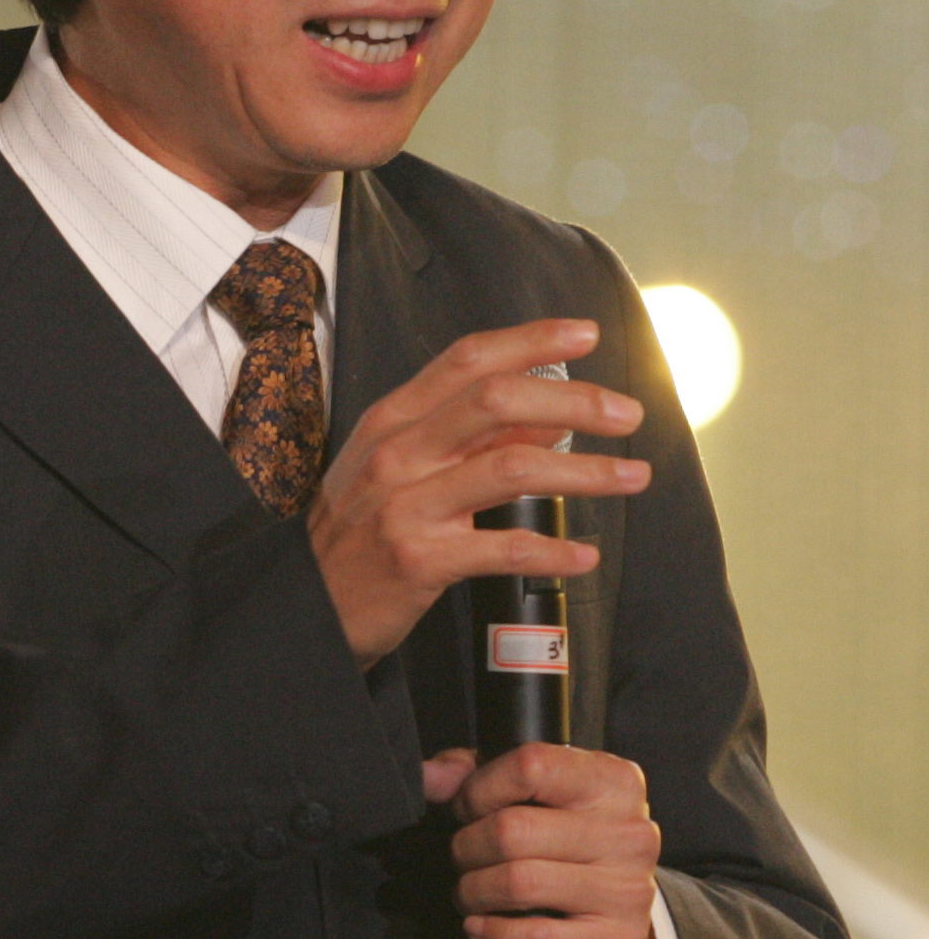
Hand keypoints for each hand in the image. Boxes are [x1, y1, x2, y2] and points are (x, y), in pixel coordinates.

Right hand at [308, 318, 648, 667]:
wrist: (307, 604)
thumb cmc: (357, 531)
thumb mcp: (398, 466)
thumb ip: (466, 436)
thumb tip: (545, 413)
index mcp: (393, 419)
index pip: (467, 360)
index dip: (530, 340)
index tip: (584, 334)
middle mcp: (399, 452)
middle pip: (497, 401)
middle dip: (575, 400)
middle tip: (628, 412)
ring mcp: (407, 504)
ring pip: (511, 467)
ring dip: (584, 472)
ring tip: (631, 477)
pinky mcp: (420, 559)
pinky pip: (502, 548)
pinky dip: (553, 551)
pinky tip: (584, 556)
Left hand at [424, 743, 660, 938]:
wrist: (615, 917)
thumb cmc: (564, 840)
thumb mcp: (532, 792)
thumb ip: (476, 772)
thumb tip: (429, 775)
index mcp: (611, 780)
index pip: (531, 765)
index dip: (480, 789)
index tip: (466, 808)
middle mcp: (629, 831)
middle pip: (513, 830)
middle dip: (467, 847)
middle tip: (461, 856)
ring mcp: (627, 888)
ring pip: (518, 883)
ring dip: (474, 890)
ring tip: (469, 890)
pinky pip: (532, 937)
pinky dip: (491, 932)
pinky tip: (480, 924)